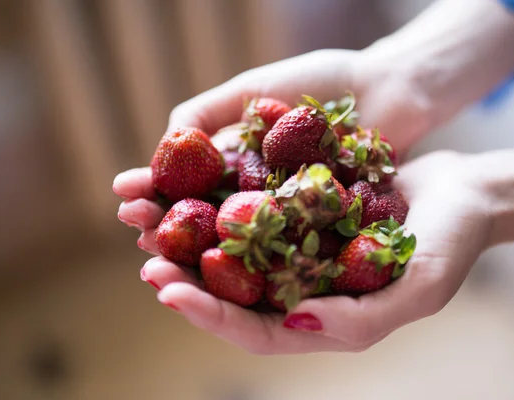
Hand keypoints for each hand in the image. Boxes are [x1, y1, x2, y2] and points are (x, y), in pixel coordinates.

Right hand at [114, 47, 432, 253]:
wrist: (389, 90)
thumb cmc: (324, 82)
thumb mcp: (254, 89)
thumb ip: (207, 112)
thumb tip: (166, 143)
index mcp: (235, 165)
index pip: (185, 184)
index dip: (154, 191)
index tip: (124, 194)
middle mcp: (255, 198)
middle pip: (203, 222)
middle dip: (167, 230)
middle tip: (137, 236)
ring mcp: (286, 221)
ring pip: (236, 248)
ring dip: (197, 259)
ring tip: (161, 262)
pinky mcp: (319, 237)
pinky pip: (283, 258)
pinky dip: (252, 268)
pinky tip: (221, 273)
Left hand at [116, 146, 492, 353]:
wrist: (467, 191)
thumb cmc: (453, 242)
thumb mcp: (421, 286)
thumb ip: (364, 317)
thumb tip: (296, 324)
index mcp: (325, 319)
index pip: (256, 330)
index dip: (212, 315)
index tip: (170, 291)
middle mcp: (304, 288)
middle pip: (233, 295)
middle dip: (186, 281)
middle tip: (146, 262)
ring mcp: (300, 248)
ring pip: (234, 253)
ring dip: (191, 242)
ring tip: (151, 226)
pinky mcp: (300, 211)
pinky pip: (252, 210)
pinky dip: (221, 202)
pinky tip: (192, 185)